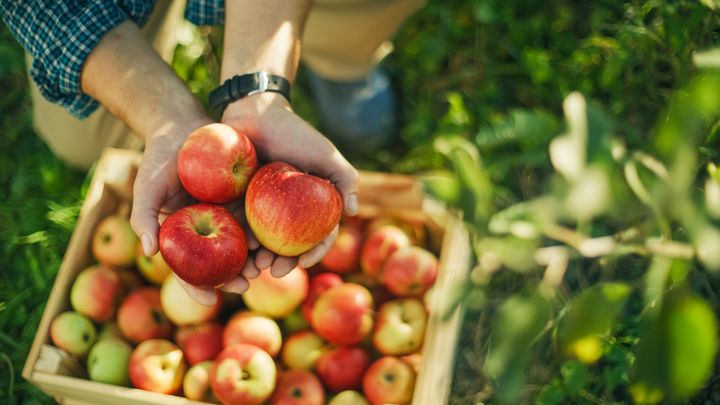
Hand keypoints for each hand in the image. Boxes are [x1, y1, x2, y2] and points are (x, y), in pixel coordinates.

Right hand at [129, 116, 252, 304]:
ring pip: (242, 246)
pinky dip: (265, 232)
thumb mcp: (146, 187)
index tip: (208, 299)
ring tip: (264, 265)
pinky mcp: (246, 198)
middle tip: (245, 284)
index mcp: (183, 237)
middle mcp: (207, 232)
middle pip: (220, 264)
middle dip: (233, 278)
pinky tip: (276, 239)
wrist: (183, 127)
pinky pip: (257, 219)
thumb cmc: (158, 159)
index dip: (196, 287)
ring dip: (254, 259)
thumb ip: (144, 218)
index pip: (188, 270)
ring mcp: (228, 216)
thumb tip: (150, 253)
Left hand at [222, 92, 358, 277]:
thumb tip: (354, 212)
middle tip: (274, 270)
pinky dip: (238, 240)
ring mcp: (261, 208)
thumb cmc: (296, 132)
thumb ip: (345, 179)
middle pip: (287, 246)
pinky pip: (238, 226)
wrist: (256, 111)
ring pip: (261, 241)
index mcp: (311, 205)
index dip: (314, 252)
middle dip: (282, 262)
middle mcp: (287, 211)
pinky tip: (236, 247)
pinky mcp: (237, 201)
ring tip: (253, 266)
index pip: (317, 236)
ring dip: (258, 258)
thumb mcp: (326, 154)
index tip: (304, 262)